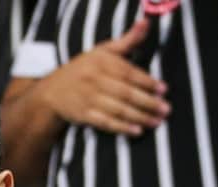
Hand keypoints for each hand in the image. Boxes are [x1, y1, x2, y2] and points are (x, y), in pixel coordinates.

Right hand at [41, 18, 169, 135]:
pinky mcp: (83, 115)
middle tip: (165, 109)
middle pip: (125, 93)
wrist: (52, 92)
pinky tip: (136, 131)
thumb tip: (146, 23)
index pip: (128, 72)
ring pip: (117, 109)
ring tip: (156, 122)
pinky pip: (105, 122)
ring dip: (139, 117)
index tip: (163, 89)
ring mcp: (87, 99)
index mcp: (101, 62)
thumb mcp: (102, 51)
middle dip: (148, 102)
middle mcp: (93, 80)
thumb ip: (127, 41)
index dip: (147, 82)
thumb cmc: (83, 69)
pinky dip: (121, 128)